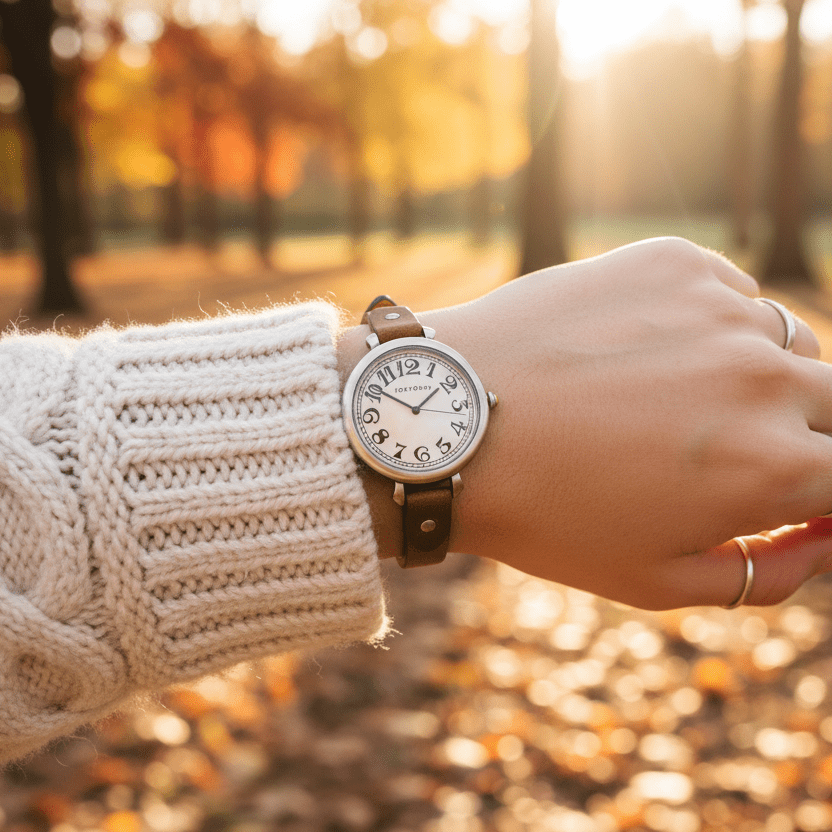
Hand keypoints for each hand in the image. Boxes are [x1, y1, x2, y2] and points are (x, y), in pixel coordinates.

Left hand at [339, 238, 831, 609]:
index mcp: (772, 467)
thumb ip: (766, 573)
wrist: (450, 422)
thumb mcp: (654, 580)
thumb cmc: (544, 512)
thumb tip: (823, 538)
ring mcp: (718, 309)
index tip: (797, 497)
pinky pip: (727, 291)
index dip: (828, 492)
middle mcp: (763, 378)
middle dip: (807, 433)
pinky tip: (647, 349)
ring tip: (675, 400)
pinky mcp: (672, 262)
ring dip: (757, 374)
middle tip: (736, 449)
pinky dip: (710, 323)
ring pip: (785, 341)